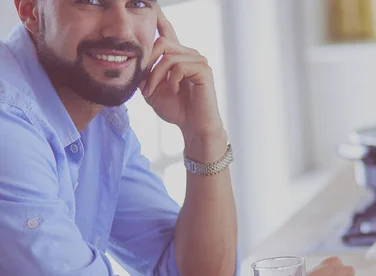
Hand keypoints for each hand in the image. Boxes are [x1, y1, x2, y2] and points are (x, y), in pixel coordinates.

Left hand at [141, 8, 224, 139]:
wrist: (193, 127)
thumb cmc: (176, 110)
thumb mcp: (152, 90)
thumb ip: (145, 74)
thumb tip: (136, 62)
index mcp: (178, 57)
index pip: (168, 32)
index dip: (159, 18)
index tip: (152, 5)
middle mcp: (190, 54)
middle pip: (162, 42)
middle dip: (148, 64)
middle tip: (144, 85)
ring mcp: (198, 61)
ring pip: (168, 56)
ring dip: (156, 76)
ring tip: (153, 92)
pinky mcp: (204, 70)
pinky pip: (179, 66)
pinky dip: (171, 80)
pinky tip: (175, 90)